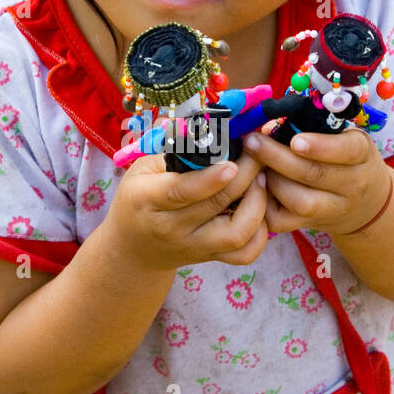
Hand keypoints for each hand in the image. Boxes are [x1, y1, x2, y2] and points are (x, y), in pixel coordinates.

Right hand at [108, 147, 268, 270]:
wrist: (133, 249)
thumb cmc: (138, 199)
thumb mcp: (142, 170)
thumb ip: (174, 154)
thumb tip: (214, 135)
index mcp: (148, 199)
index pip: (182, 191)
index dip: (211, 178)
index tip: (233, 164)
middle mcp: (171, 227)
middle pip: (218, 204)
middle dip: (246, 174)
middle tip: (259, 152)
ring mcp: (194, 246)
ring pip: (237, 234)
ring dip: (258, 204)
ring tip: (261, 180)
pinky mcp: (210, 257)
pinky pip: (244, 254)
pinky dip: (260, 234)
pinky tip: (259, 211)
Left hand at [241, 124, 390, 237]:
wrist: (367, 204)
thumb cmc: (346, 158)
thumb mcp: (345, 136)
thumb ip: (318, 127)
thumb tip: (272, 117)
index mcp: (362, 155)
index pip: (347, 150)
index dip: (320, 147)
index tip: (295, 140)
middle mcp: (352, 185)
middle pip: (315, 175)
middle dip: (278, 158)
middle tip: (253, 141)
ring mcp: (332, 209)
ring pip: (299, 201)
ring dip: (271, 180)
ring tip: (253, 163)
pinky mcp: (310, 225)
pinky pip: (283, 221)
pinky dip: (264, 204)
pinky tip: (256, 184)